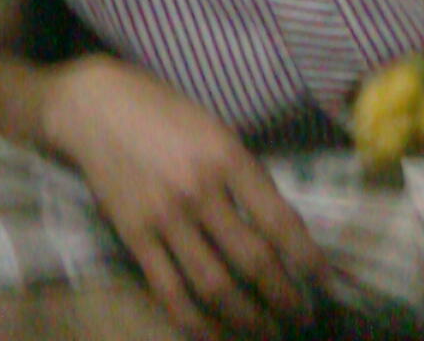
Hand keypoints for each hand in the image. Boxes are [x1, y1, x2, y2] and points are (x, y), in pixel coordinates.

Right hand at [44, 56, 326, 340]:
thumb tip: (277, 228)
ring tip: (267, 331)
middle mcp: (200, 190)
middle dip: (284, 297)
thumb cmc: (162, 110)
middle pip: (253, 260)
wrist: (95, 106)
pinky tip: (217, 335)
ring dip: (247, 318)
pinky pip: (170, 292)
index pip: (280, 221)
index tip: (328, 285)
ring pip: (215, 285)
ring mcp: (165, 217)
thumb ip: (242, 175)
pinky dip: (197, 323)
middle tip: (301, 316)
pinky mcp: (134, 237)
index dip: (310, 261)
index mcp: (227, 156)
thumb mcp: (214, 128)